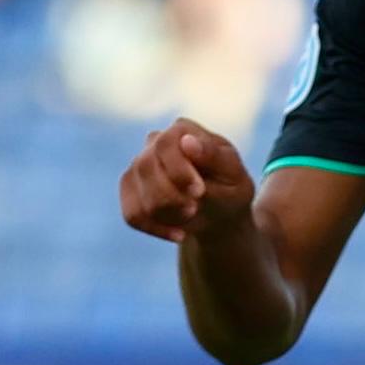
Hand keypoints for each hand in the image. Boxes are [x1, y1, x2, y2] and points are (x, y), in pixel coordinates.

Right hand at [119, 119, 254, 242]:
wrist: (220, 214)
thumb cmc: (230, 190)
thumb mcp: (234, 175)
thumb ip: (214, 156)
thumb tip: (187, 140)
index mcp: (183, 130)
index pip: (166, 143)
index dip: (178, 170)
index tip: (199, 192)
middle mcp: (155, 142)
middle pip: (145, 166)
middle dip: (170, 195)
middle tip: (194, 209)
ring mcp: (138, 165)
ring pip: (135, 191)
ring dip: (165, 213)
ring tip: (190, 217)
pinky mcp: (130, 191)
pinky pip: (132, 214)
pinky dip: (156, 228)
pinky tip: (179, 234)